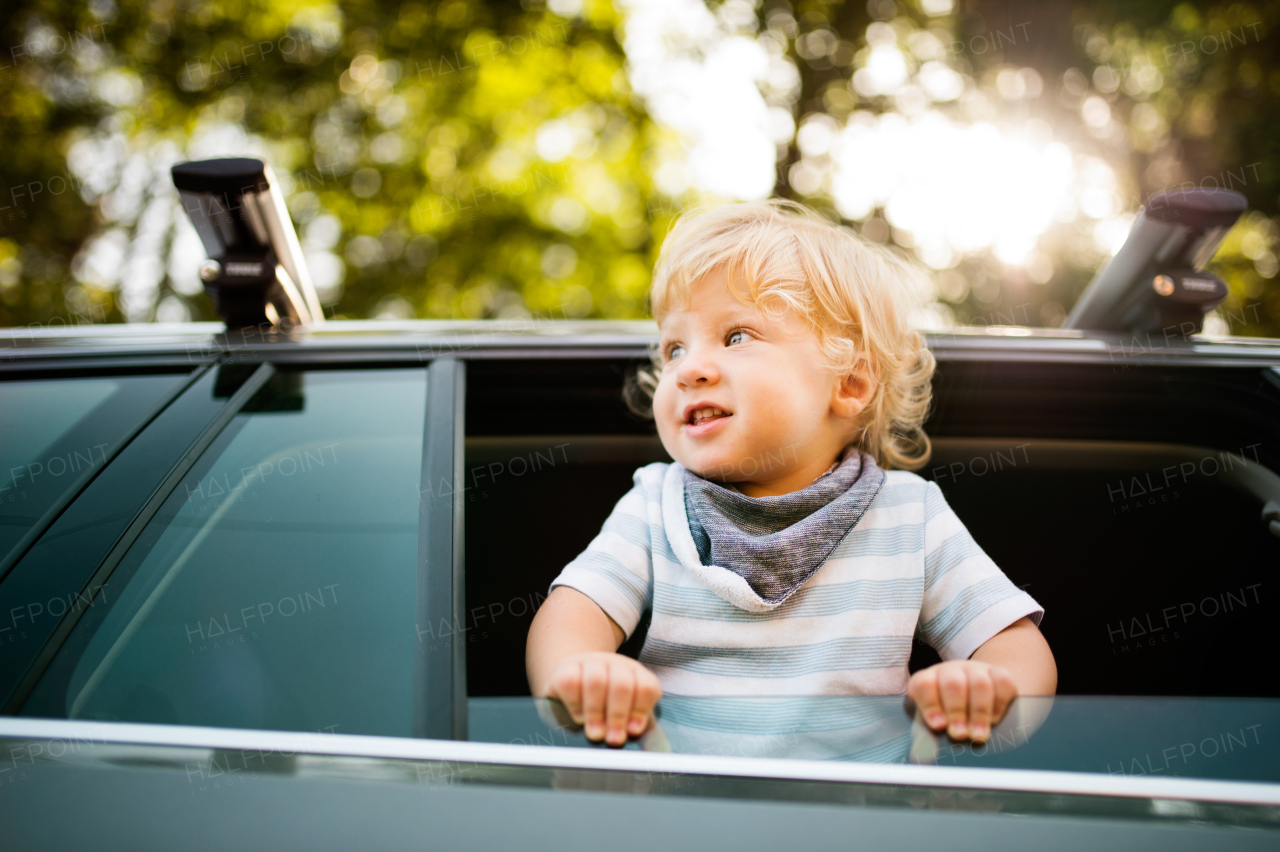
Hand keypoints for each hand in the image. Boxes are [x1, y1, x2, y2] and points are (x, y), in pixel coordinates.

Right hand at [542, 652, 661, 746]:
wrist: (575, 682)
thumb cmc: (606, 706)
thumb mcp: (627, 715)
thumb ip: (641, 730)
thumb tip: (657, 752)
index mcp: (637, 675)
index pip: (646, 687)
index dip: (641, 710)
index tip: (634, 731)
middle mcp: (616, 665)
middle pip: (622, 684)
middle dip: (618, 715)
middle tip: (613, 739)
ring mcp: (591, 663)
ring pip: (596, 681)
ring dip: (596, 712)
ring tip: (595, 734)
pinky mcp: (566, 668)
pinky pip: (571, 681)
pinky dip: (575, 703)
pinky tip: (579, 718)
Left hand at [907, 659, 1016, 743]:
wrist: (974, 694)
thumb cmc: (948, 715)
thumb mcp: (934, 721)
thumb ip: (928, 734)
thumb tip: (925, 755)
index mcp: (928, 681)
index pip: (924, 685)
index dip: (930, 705)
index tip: (938, 726)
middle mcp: (950, 672)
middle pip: (953, 683)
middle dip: (956, 711)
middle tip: (959, 734)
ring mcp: (976, 670)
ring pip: (979, 683)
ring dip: (979, 712)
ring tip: (978, 735)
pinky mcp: (998, 673)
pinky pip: (1003, 683)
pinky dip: (1000, 703)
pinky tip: (995, 720)